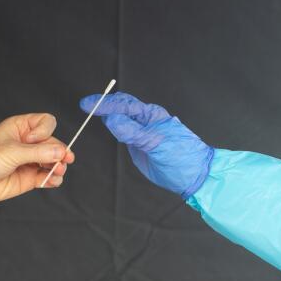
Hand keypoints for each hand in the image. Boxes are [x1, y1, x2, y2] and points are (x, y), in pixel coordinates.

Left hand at [0, 113, 74, 206]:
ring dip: (59, 166)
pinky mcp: (29, 177)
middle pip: (54, 143)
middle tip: (62, 161)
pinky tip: (52, 181)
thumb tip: (61, 151)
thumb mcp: (11, 152)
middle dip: (59, 152)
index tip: (33, 141)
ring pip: (54, 160)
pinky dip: (53, 179)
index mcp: (20, 128)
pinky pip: (48, 177)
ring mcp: (29, 160)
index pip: (46, 122)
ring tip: (57, 171)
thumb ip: (38, 152)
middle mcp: (27, 143)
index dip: (45, 131)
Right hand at [81, 92, 212, 198]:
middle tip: (85, 105)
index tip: (87, 104)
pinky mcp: (140, 144)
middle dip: (103, 104)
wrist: (195, 177)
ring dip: (107, 113)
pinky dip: (112, 125)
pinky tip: (106, 124)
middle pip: (121, 106)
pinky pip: (123, 131)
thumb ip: (133, 132)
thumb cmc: (182, 158)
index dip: (104, 103)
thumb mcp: (157, 145)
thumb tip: (110, 119)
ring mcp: (142, 132)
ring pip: (121, 117)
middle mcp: (146, 121)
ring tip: (91, 110)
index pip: (124, 105)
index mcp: (152, 116)